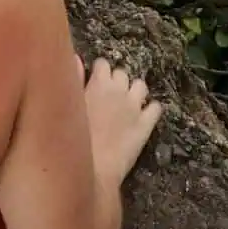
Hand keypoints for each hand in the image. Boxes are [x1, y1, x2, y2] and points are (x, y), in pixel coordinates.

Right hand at [81, 55, 162, 187]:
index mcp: (99, 83)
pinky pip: (156, 108)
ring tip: (127, 105)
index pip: (103, 64)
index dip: (98, 72)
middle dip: (116, 82)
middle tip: (108, 97)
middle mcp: (119, 89)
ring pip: (141, 86)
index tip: (94, 81)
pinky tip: (143, 118)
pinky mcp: (146, 124)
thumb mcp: (71, 105)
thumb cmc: (74, 138)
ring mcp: (135, 106)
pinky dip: (151, 110)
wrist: (91, 168)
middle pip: (122, 73)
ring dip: (135, 92)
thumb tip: (76, 59)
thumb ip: (75, 79)